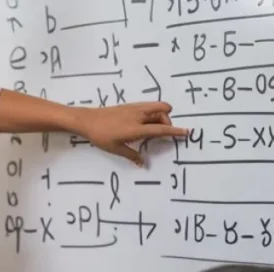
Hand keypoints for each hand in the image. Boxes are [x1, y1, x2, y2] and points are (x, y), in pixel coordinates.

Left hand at [73, 102, 189, 165]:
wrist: (87, 120)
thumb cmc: (101, 136)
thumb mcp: (116, 149)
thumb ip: (132, 156)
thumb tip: (143, 164)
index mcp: (136, 129)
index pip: (160, 129)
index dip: (174, 131)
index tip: (186, 132)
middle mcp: (138, 116)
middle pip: (162, 115)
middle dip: (166, 123)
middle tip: (159, 135)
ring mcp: (135, 108)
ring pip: (157, 107)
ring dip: (161, 116)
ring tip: (153, 128)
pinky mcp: (131, 105)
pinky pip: (149, 106)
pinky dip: (153, 112)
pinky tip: (145, 121)